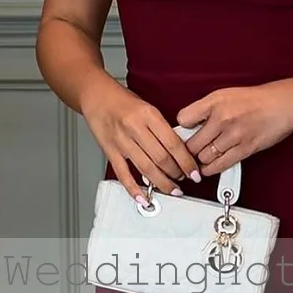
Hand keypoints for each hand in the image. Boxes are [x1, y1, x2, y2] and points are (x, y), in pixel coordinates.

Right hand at [82, 85, 201, 205]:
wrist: (97, 95)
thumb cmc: (124, 101)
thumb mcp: (149, 108)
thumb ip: (163, 128)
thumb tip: (180, 150)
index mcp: (149, 115)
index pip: (173, 143)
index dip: (186, 161)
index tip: (194, 171)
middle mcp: (135, 128)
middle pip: (161, 158)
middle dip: (176, 173)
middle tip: (184, 179)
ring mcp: (121, 141)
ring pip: (146, 168)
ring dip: (162, 183)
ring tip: (172, 190)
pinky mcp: (110, 151)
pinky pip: (123, 174)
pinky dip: (133, 188)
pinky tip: (143, 197)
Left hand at [176, 76, 292, 175]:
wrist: (282, 104)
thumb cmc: (255, 100)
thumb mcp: (225, 95)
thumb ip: (206, 109)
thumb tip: (188, 126)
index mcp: (215, 101)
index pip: (184, 119)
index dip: (183, 128)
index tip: (185, 132)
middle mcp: (222, 117)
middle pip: (192, 143)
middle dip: (189, 150)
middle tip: (188, 152)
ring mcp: (234, 135)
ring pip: (204, 157)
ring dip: (200, 161)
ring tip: (200, 158)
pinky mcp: (244, 149)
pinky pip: (219, 165)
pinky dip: (210, 169)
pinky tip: (208, 167)